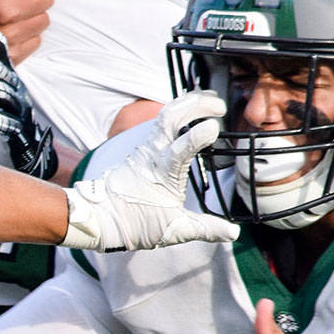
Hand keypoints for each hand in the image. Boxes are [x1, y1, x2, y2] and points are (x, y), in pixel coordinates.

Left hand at [62, 91, 238, 250]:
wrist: (99, 218)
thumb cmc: (134, 223)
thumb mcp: (173, 230)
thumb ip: (205, 228)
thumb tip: (233, 233)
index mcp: (162, 173)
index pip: (180, 148)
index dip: (197, 136)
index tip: (214, 127)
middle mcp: (153, 155)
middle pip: (170, 117)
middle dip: (195, 105)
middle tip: (220, 106)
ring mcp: (146, 149)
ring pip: (164, 116)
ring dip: (186, 104)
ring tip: (209, 100)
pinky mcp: (143, 149)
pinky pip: (161, 124)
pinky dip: (177, 113)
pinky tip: (190, 113)